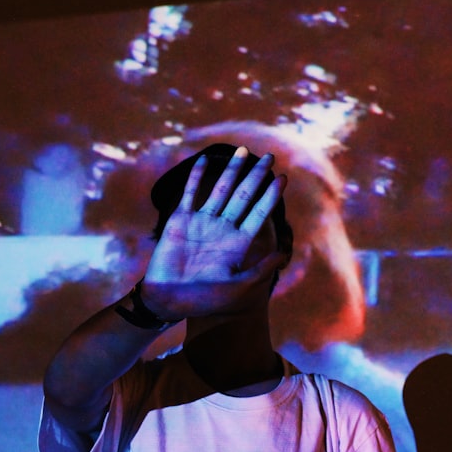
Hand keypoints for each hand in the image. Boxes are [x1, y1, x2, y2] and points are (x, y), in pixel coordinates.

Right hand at [142, 147, 286, 319]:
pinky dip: (197, 176)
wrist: (168, 300)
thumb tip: (283, 253)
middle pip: (244, 195)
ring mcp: (202, 222)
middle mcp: (223, 228)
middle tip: (270, 157)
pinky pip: (190, 193)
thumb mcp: (239, 289)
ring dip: (232, 170)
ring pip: (221, 189)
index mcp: (238, 243)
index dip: (271, 196)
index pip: (260, 213)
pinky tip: (206, 160)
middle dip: (257, 176)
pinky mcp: (180, 220)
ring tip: (244, 150)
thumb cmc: (205, 300)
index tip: (283, 178)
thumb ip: (260, 270)